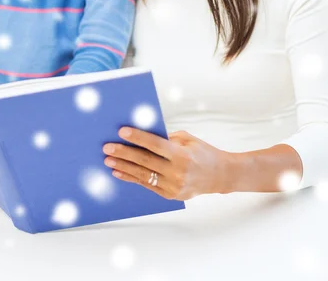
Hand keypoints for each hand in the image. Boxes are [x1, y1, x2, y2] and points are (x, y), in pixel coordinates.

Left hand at [103, 128, 231, 199]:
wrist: (219, 176)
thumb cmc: (202, 152)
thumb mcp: (187, 139)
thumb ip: (166, 138)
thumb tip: (141, 135)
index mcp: (183, 155)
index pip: (155, 144)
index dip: (138, 137)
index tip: (122, 131)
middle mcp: (177, 172)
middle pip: (145, 161)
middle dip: (124, 153)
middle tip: (107, 147)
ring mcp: (173, 186)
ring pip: (143, 175)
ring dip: (123, 167)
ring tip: (108, 160)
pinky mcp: (170, 195)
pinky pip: (147, 185)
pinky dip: (131, 178)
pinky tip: (119, 172)